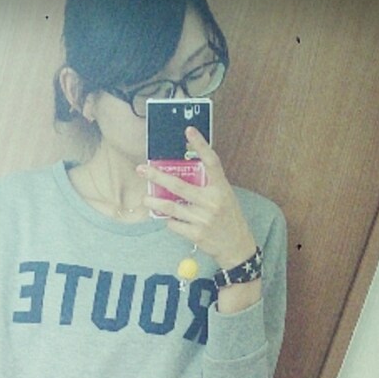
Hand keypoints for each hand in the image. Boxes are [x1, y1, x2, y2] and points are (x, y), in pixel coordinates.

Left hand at [139, 126, 257, 269]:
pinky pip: (174, 224)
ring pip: (171, 207)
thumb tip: (181, 176)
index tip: (189, 130)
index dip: (201, 145)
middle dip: (157, 176)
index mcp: (221, 188)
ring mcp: (203, 218)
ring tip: (146, 198)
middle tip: (142, 169)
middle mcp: (212, 201)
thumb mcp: (224, 197)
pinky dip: (169, 221)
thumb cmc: (228, 219)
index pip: (211, 161)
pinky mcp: (196, 234)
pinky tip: (170, 220)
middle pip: (179, 186)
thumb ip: (207, 186)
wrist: (236, 247)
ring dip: (155, 202)